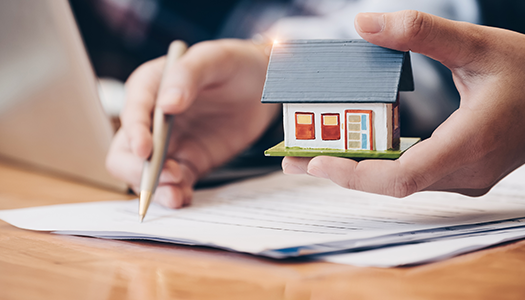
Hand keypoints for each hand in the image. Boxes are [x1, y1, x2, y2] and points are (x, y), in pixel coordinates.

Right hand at [106, 39, 279, 207]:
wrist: (262, 85)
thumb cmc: (234, 64)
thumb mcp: (213, 59)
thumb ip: (187, 76)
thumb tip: (166, 105)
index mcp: (150, 88)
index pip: (132, 114)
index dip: (134, 133)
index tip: (146, 150)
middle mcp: (152, 120)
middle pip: (126, 152)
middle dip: (139, 170)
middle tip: (166, 177)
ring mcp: (170, 144)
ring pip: (147, 174)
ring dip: (156, 188)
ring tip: (176, 196)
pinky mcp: (190, 161)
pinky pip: (175, 183)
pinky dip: (175, 193)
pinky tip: (184, 197)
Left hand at [283, 10, 524, 196]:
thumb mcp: (479, 45)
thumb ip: (423, 33)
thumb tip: (365, 23)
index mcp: (467, 145)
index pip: (400, 178)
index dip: (354, 175)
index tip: (314, 162)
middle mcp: (463, 172)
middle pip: (389, 184)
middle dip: (340, 171)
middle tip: (294, 157)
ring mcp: (463, 178)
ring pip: (399, 183)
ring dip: (356, 170)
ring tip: (313, 154)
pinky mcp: (461, 173)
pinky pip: (411, 176)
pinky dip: (379, 165)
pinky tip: (354, 151)